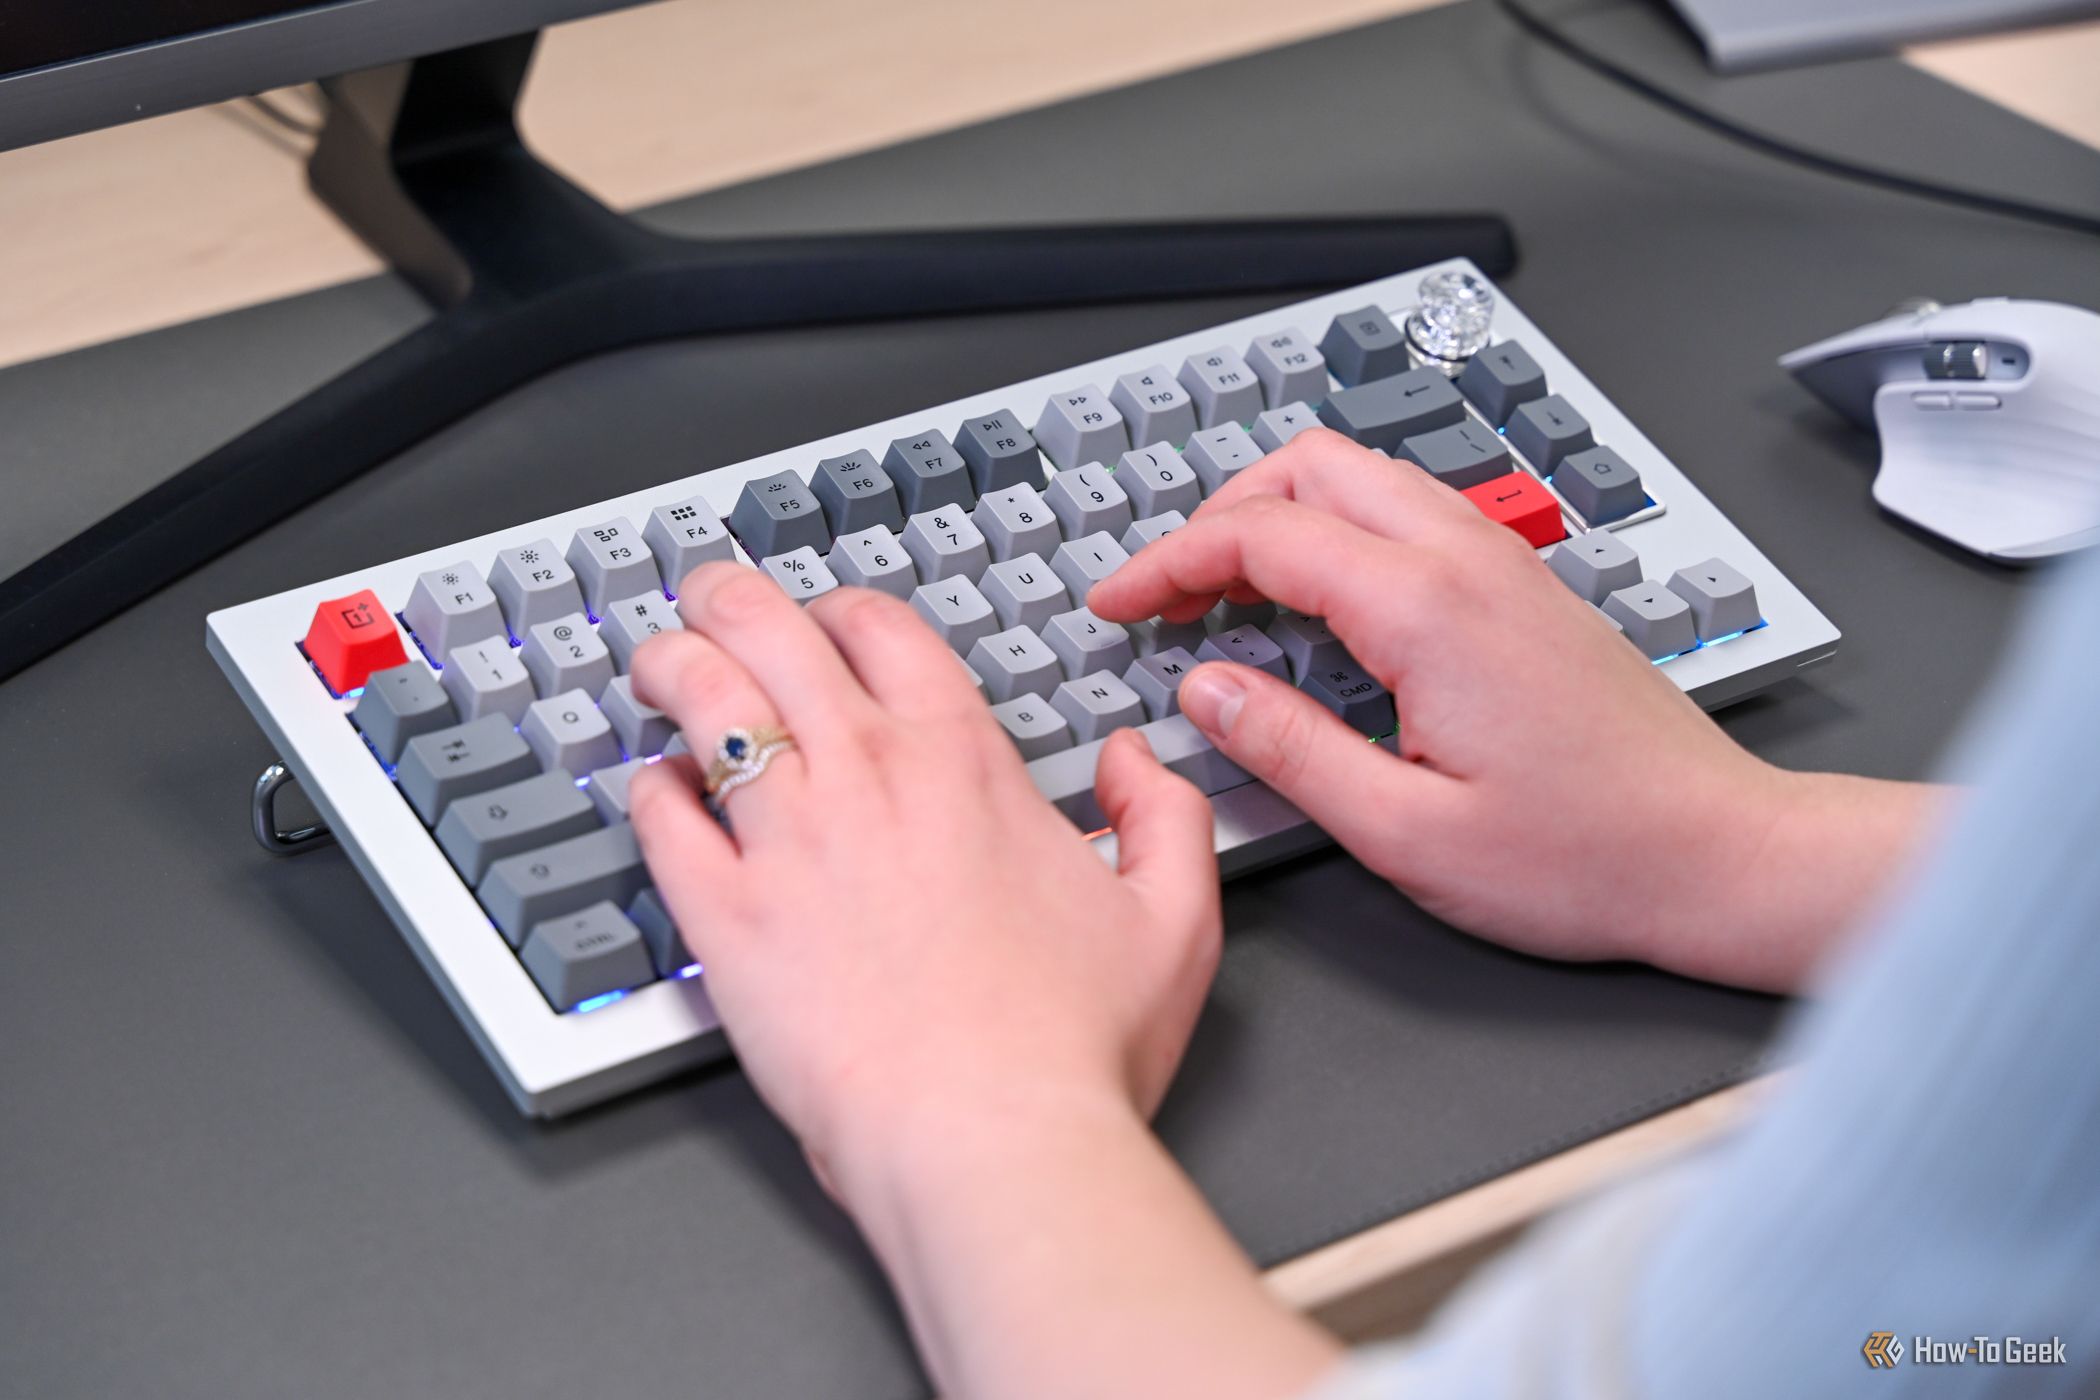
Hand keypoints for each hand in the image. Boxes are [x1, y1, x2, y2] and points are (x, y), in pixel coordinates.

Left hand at [625, 563, 1220, 1193]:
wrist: (989, 1139)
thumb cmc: (1072, 1046)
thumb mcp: (1173, 915)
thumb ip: (1163, 815)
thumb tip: (1133, 761)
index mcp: (963, 762)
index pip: (881, 629)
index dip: (843, 609)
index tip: (828, 620)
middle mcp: (865, 775)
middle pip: (769, 632)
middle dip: (728, 596)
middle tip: (710, 593)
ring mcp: (785, 839)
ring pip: (701, 697)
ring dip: (672, 661)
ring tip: (656, 661)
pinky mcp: (726, 917)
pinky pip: (661, 818)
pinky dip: (650, 787)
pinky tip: (653, 785)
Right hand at [1089, 429, 1934, 991]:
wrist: (1714, 854)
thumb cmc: (1585, 858)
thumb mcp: (1405, 833)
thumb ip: (1289, 752)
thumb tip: (1205, 691)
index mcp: (1429, 611)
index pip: (1263, 535)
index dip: (1169, 562)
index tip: (1118, 603)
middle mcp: (1469, 562)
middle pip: (1310, 467)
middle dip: (1217, 514)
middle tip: (1165, 589)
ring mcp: (1504, 565)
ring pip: (1363, 478)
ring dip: (1278, 513)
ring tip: (1224, 591)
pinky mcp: (1523, 588)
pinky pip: (1408, 515)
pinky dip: (1335, 532)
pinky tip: (1315, 605)